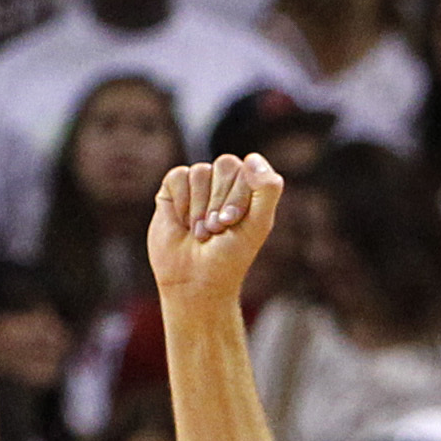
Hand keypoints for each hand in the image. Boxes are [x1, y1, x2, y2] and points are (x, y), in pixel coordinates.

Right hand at [151, 153, 284, 311]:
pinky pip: (178, 176)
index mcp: (248, 187)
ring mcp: (198, 184)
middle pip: (224, 165)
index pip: (247, 170)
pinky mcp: (172, 190)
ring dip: (199, 208)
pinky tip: (182, 223)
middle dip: (219, 202)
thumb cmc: (229, 257)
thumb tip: (251, 158)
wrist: (194, 282)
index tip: (231, 224)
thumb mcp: (258, 225)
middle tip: (215, 229)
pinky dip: (181, 202)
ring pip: (200, 172)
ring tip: (199, 231)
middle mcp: (223, 181)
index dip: (237, 198)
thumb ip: (267, 190)